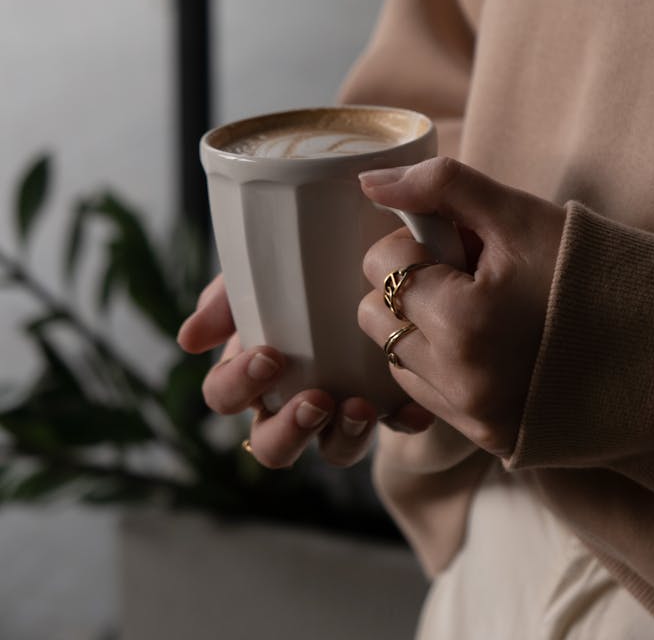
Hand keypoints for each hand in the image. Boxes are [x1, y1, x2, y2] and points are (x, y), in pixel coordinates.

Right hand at [177, 275, 432, 468]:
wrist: (375, 253)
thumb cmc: (305, 264)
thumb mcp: (265, 272)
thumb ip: (226, 297)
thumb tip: (189, 340)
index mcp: (253, 367)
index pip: (224, 396)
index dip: (238, 386)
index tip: (270, 356)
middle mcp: (291, 399)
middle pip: (270, 446)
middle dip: (288, 431)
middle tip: (317, 399)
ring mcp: (341, 410)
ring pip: (332, 453)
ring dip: (344, 438)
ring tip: (362, 407)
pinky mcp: (389, 405)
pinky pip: (395, 428)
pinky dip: (402, 420)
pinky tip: (412, 408)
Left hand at [358, 156, 564, 456]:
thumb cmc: (587, 271)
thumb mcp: (519, 215)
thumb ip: (441, 186)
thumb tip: (370, 183)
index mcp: (462, 321)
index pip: (380, 265)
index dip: (413, 242)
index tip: (457, 243)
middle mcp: (458, 381)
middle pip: (374, 316)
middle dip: (407, 286)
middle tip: (462, 275)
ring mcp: (471, 416)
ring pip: (393, 358)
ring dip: (418, 328)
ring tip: (477, 311)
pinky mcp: (485, 437)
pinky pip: (423, 395)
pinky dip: (437, 364)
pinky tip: (483, 345)